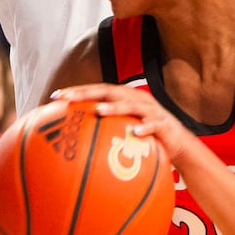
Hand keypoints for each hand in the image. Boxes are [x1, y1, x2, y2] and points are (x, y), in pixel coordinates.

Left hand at [51, 84, 198, 165]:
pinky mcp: (164, 124)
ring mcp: (151, 111)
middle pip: (109, 91)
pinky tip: (135, 133)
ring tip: (98, 110)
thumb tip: (75, 142)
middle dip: (88, 93)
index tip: (55, 96)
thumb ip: (104, 130)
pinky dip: (145, 128)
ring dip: (115, 107)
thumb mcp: (123, 131)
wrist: (178, 144)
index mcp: (125, 99)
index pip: (97, 90)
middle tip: (68, 98)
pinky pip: (154, 125)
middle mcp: (137, 100)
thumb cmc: (146, 137)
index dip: (77, 91)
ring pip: (131, 105)